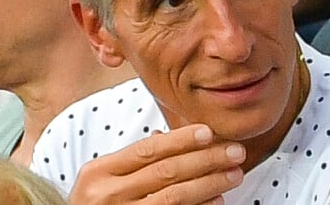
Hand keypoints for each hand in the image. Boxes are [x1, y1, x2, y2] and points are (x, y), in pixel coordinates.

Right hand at [68, 124, 244, 204]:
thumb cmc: (94, 204)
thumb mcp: (103, 178)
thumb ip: (133, 159)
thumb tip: (170, 136)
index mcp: (99, 171)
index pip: (148, 149)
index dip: (181, 139)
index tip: (209, 131)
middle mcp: (107, 195)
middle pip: (166, 171)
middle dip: (206, 159)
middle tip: (235, 151)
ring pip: (174, 197)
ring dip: (209, 183)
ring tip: (234, 173)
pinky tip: (218, 200)